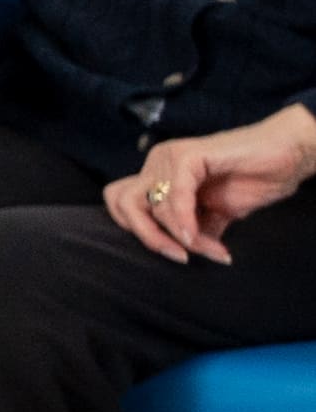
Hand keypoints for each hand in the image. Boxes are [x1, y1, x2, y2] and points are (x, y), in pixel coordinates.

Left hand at [110, 107, 315, 260]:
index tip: (172, 252)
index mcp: (158, 176)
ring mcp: (169, 157)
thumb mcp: (214, 215)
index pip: (121, 206)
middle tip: (180, 257)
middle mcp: (157, 164)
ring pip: (152, 207)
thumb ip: (192, 230)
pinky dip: (184, 221)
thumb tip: (179, 253)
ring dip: (183, 236)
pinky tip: (199, 236)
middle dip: (149, 238)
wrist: (290, 155)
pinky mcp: (187, 154)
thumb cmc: (254, 179)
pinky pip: (174, 195)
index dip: (139, 232)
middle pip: (124, 206)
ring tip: (212, 249)